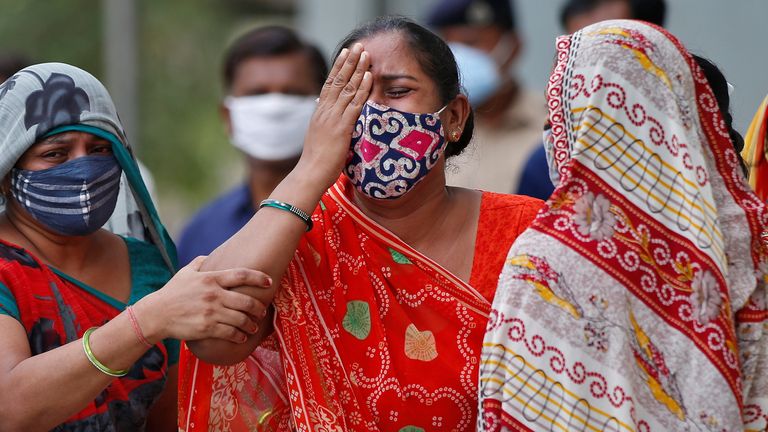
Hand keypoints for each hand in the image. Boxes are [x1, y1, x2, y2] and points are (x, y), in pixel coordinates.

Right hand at [134, 256, 272, 343]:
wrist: (156, 314)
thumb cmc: (172, 292)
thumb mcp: (185, 273)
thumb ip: (200, 263)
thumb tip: (208, 257)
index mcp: (211, 278)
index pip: (241, 275)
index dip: (258, 278)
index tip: (269, 281)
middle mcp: (214, 294)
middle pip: (246, 301)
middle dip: (258, 308)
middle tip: (262, 311)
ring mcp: (211, 312)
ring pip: (241, 319)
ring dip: (251, 324)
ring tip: (253, 326)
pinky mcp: (207, 328)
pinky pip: (230, 333)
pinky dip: (239, 336)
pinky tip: (242, 337)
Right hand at [297, 42, 372, 191]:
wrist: (310, 174)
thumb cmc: (316, 162)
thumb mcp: (318, 137)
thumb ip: (324, 123)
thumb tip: (323, 113)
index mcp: (319, 113)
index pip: (329, 84)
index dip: (338, 67)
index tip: (346, 53)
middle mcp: (325, 111)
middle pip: (338, 80)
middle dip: (349, 61)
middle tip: (358, 45)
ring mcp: (333, 118)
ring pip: (347, 88)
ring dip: (357, 69)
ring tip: (366, 53)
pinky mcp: (342, 127)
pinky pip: (354, 104)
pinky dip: (362, 88)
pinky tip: (368, 76)